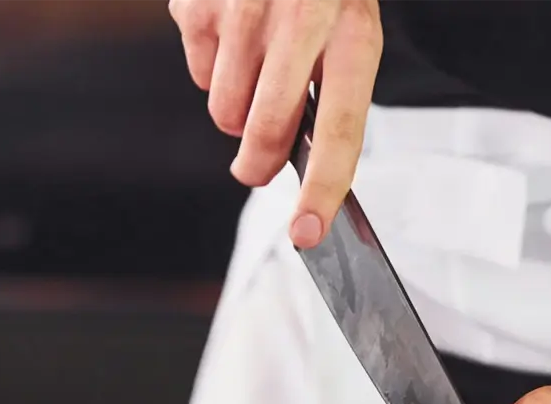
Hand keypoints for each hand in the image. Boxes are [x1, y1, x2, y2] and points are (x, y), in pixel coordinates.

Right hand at [168, 0, 381, 246]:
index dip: (323, 188)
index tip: (308, 234)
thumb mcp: (351, 32)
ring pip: (225, 112)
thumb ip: (331, 96)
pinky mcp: (196, 4)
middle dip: (258, 166)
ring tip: (258, 72)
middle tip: (256, 172)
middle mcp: (298, 21)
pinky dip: (213, 69)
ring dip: (238, 112)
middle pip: (267, 130)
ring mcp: (241, 10)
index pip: (340, 131)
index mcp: (353, 35)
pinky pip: (198, 74)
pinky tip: (235, 34)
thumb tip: (297, 165)